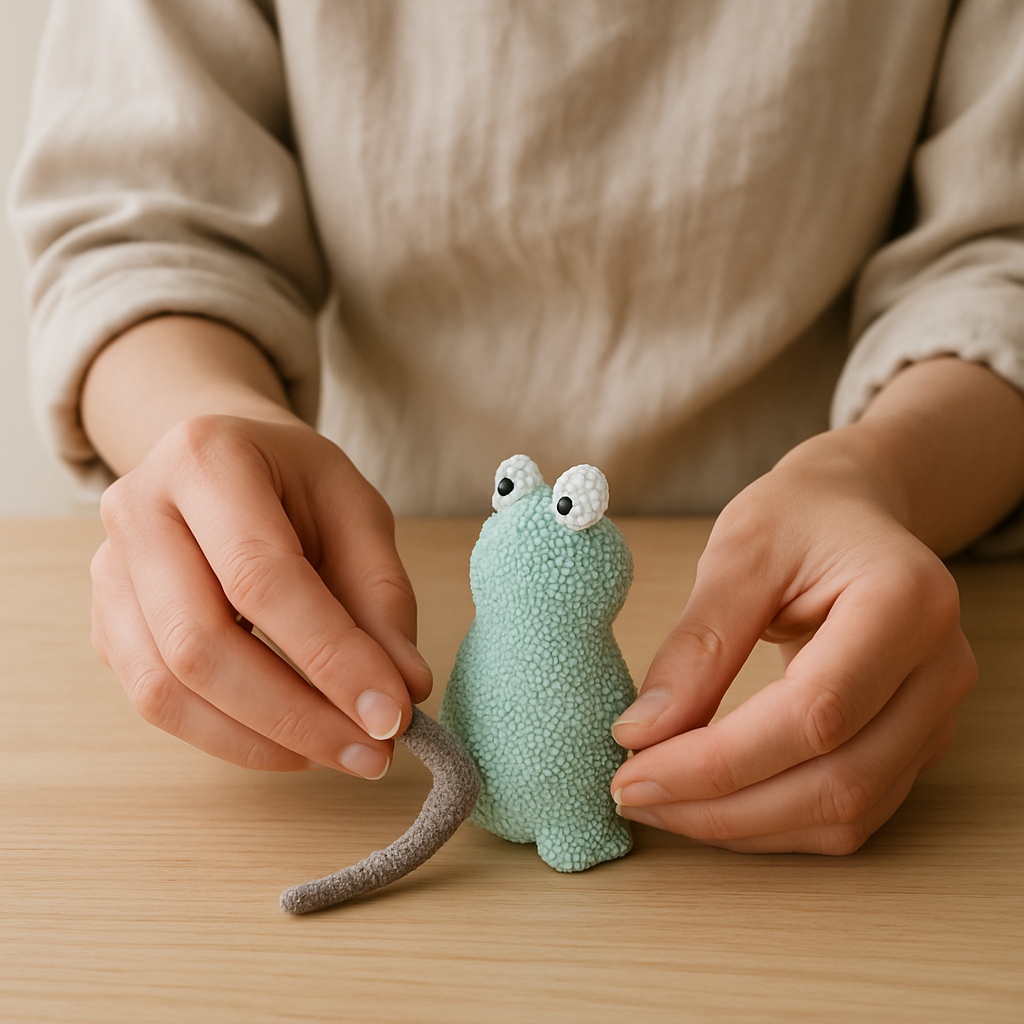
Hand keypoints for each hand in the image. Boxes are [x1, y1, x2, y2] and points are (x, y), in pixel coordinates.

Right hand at [90, 413, 431, 775]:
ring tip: (341, 751)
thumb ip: (382, 597)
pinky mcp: (105, 623)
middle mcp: (137, 511)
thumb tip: (404, 688)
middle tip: (375, 751)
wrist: (224, 461)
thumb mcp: (358, 512)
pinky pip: (155, 702)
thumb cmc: (295, 482)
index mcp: (207, 460)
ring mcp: (109, 571)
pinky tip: (292, 741)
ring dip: (261, 740)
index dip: (330, 656)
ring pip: (165, 688)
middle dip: (296, 715)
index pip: (263, 578)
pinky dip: (230, 737)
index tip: (392, 713)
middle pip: (200, 644)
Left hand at [609, 435, 977, 853]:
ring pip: (845, 813)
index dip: (718, 760)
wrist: (851, 514)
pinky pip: (847, 812)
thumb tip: (643, 732)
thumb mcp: (738, 553)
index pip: (815, 712)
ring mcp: (934, 714)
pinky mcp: (911, 743)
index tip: (633, 768)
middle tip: (632, 794)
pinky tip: (707, 801)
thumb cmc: (798, 518)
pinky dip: (770, 821)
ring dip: (741, 825)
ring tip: (659, 800)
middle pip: (838, 780)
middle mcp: (939, 668)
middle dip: (722, 806)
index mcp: (905, 601)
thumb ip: (698, 643)